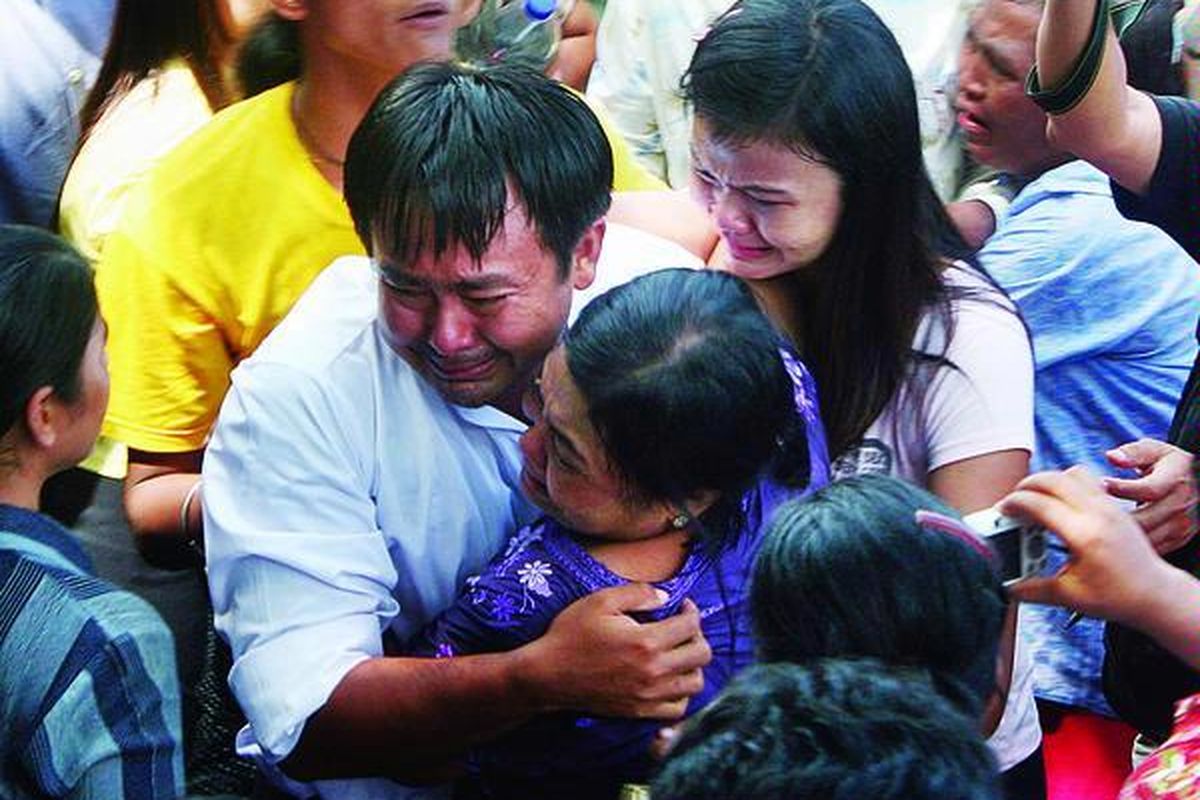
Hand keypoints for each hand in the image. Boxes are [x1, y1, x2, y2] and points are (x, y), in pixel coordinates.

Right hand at [522, 583, 710, 719]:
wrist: (548, 676)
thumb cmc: (571, 634)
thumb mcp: (600, 600)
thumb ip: (638, 593)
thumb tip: (666, 597)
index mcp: (646, 641)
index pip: (690, 625)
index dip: (691, 610)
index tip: (681, 606)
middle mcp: (654, 671)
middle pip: (702, 654)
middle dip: (697, 635)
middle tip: (681, 628)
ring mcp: (649, 695)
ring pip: (696, 682)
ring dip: (693, 664)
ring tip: (677, 652)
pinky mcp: (641, 711)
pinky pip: (679, 707)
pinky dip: (682, 692)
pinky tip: (669, 678)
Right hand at [999, 467, 1172, 624]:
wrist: (1156, 594)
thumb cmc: (1118, 597)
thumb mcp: (1068, 596)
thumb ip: (1032, 589)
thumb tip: (1007, 585)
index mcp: (1084, 535)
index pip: (1039, 504)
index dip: (1014, 504)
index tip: (1003, 511)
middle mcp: (1099, 515)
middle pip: (1053, 480)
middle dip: (1026, 485)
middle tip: (1014, 500)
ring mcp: (1110, 508)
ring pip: (1072, 474)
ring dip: (1049, 481)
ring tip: (1036, 498)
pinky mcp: (1116, 508)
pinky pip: (1087, 481)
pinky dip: (1067, 484)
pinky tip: (1060, 505)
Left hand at [1104, 438, 1197, 554]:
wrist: (1196, 481)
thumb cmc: (1168, 464)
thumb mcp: (1154, 450)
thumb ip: (1133, 453)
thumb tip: (1112, 456)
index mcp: (1175, 480)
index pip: (1149, 489)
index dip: (1122, 489)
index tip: (1100, 485)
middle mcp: (1180, 504)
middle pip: (1145, 519)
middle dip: (1114, 518)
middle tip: (1089, 512)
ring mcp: (1181, 524)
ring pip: (1147, 538)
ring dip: (1120, 535)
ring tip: (1097, 526)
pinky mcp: (1178, 538)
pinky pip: (1152, 547)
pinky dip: (1131, 547)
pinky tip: (1113, 538)